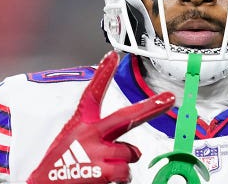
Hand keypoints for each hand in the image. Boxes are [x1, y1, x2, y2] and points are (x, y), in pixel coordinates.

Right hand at [27, 51, 174, 183]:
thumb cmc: (59, 169)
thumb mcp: (71, 143)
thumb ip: (99, 139)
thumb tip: (129, 150)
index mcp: (80, 124)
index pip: (92, 94)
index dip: (103, 74)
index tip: (112, 56)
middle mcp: (89, 134)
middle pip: (127, 117)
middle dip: (151, 107)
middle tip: (168, 99)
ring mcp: (96, 151)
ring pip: (130, 153)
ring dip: (123, 163)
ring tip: (102, 169)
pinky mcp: (101, 170)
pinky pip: (126, 172)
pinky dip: (121, 178)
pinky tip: (104, 180)